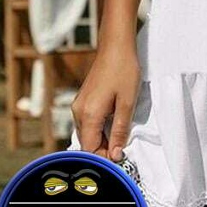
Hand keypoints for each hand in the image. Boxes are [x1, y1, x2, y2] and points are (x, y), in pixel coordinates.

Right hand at [71, 36, 139, 162]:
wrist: (116, 46)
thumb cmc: (124, 70)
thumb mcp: (128, 103)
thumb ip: (121, 130)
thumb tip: (116, 155)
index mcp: (88, 115)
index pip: (90, 149)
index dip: (105, 158)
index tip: (121, 160)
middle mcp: (78, 112)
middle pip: (87, 143)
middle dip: (104, 150)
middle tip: (124, 150)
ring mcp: (79, 105)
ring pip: (87, 133)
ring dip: (103, 140)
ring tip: (122, 138)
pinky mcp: (83, 100)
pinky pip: (88, 123)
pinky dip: (100, 129)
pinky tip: (115, 125)